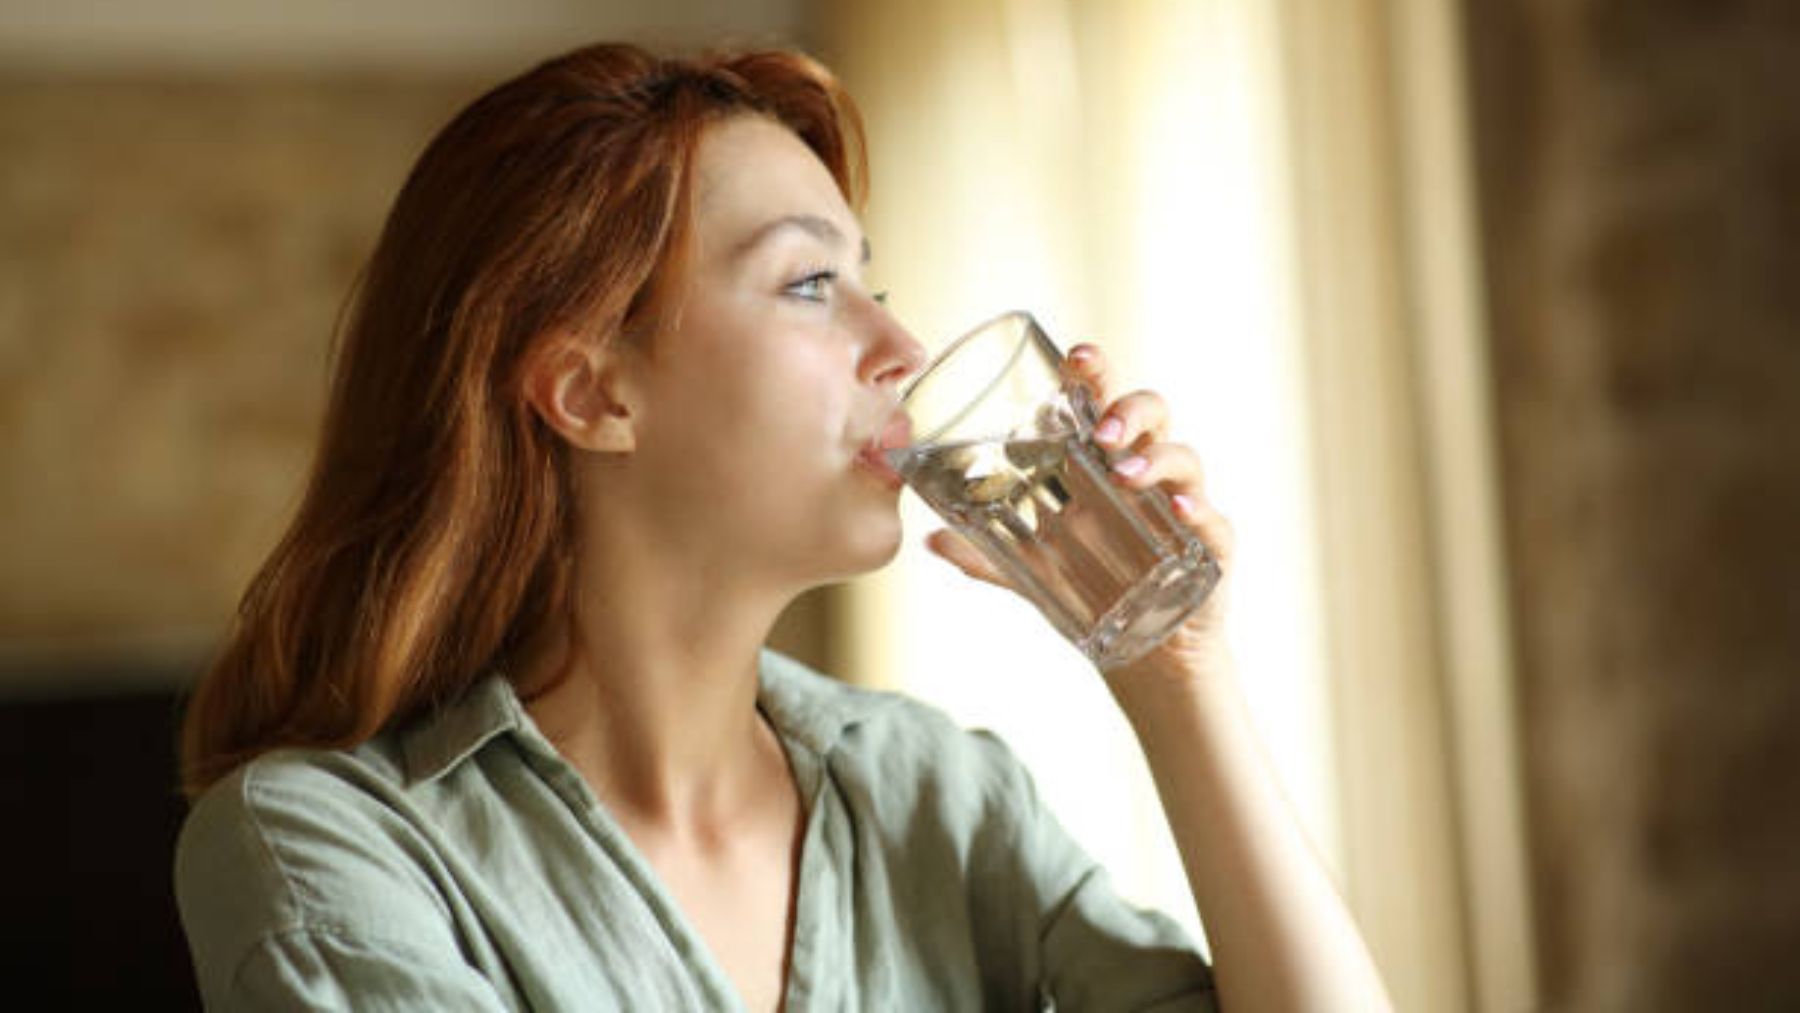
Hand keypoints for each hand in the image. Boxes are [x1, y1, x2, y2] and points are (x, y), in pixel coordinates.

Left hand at [924, 342, 1237, 690]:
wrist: (1146, 649)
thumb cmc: (1093, 589)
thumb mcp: (1032, 571)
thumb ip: (985, 554)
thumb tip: (930, 540)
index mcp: (1104, 463)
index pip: (1101, 402)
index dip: (1095, 372)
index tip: (1077, 356)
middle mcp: (1146, 473)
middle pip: (1151, 415)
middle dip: (1129, 412)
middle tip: (1102, 432)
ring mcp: (1182, 505)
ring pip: (1184, 458)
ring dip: (1156, 460)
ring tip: (1125, 475)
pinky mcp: (1210, 546)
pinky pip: (1213, 520)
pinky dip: (1199, 511)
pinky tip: (1181, 513)